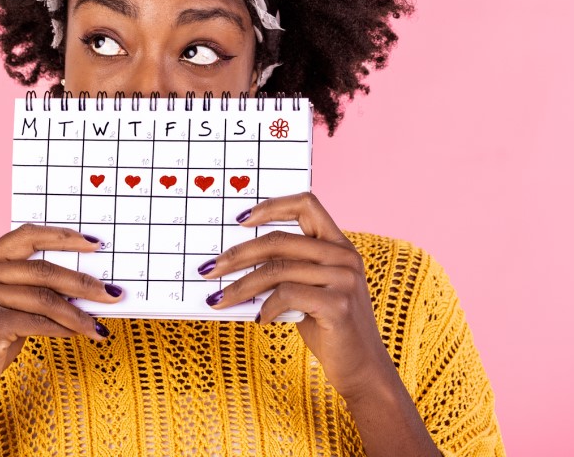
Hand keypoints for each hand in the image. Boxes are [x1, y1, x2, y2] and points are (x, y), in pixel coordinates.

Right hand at [0, 224, 124, 417]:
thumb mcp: (2, 306)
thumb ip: (28, 287)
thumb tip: (80, 282)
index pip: (24, 237)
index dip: (62, 237)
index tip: (94, 244)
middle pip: (40, 270)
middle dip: (81, 281)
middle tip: (110, 292)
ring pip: (43, 298)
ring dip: (77, 312)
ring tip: (98, 322)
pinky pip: (38, 322)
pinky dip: (63, 328)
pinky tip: (79, 333)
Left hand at [198, 192, 393, 401]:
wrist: (363, 369)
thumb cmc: (329, 328)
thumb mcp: (310, 291)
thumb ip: (287, 270)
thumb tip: (236, 262)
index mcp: (339, 245)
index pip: (306, 203)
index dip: (271, 206)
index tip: (240, 219)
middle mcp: (344, 256)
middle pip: (279, 239)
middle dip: (238, 254)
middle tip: (210, 269)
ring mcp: (343, 278)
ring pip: (277, 269)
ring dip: (241, 286)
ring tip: (221, 299)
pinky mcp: (338, 304)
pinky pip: (286, 294)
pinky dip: (266, 307)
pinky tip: (260, 319)